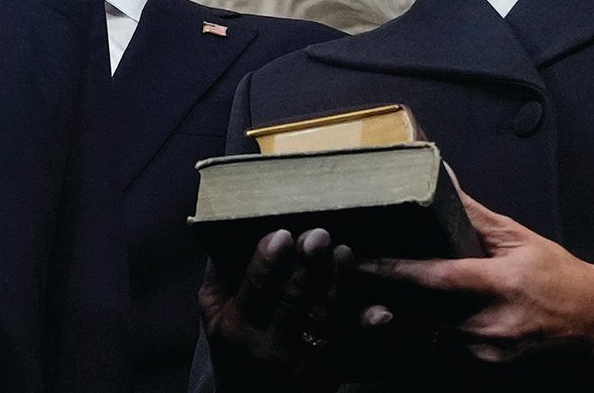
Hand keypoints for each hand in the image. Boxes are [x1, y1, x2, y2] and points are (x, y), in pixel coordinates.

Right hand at [200, 229, 381, 389]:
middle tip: (318, 235)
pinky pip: (351, 343)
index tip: (281, 234)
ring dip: (338, 284)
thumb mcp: (212, 311)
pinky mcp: (331, 367)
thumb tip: (232, 225)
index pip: (254, 290)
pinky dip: (366, 327)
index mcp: (239, 324)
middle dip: (307, 267)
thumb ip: (219, 272)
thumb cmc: (233, 343)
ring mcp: (305, 358)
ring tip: (344, 253)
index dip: (266, 262)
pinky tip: (381, 312)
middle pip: (293, 300)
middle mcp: (272, 345)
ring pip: (325, 318)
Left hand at [361, 189, 593, 367]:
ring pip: (429, 336)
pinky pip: (443, 349)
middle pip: (424, 313)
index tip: (364, 260)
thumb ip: (474, 214)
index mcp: (501, 284)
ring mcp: (488, 350)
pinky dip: (422, 333)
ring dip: (399, 318)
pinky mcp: (486, 365)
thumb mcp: (518, 237)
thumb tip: (443, 178)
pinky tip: (401, 319)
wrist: (593, 321)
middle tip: (349, 281)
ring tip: (364, 300)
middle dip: (387, 299)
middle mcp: (492, 323)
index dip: (398, 270)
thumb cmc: (556, 273)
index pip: (439, 277)